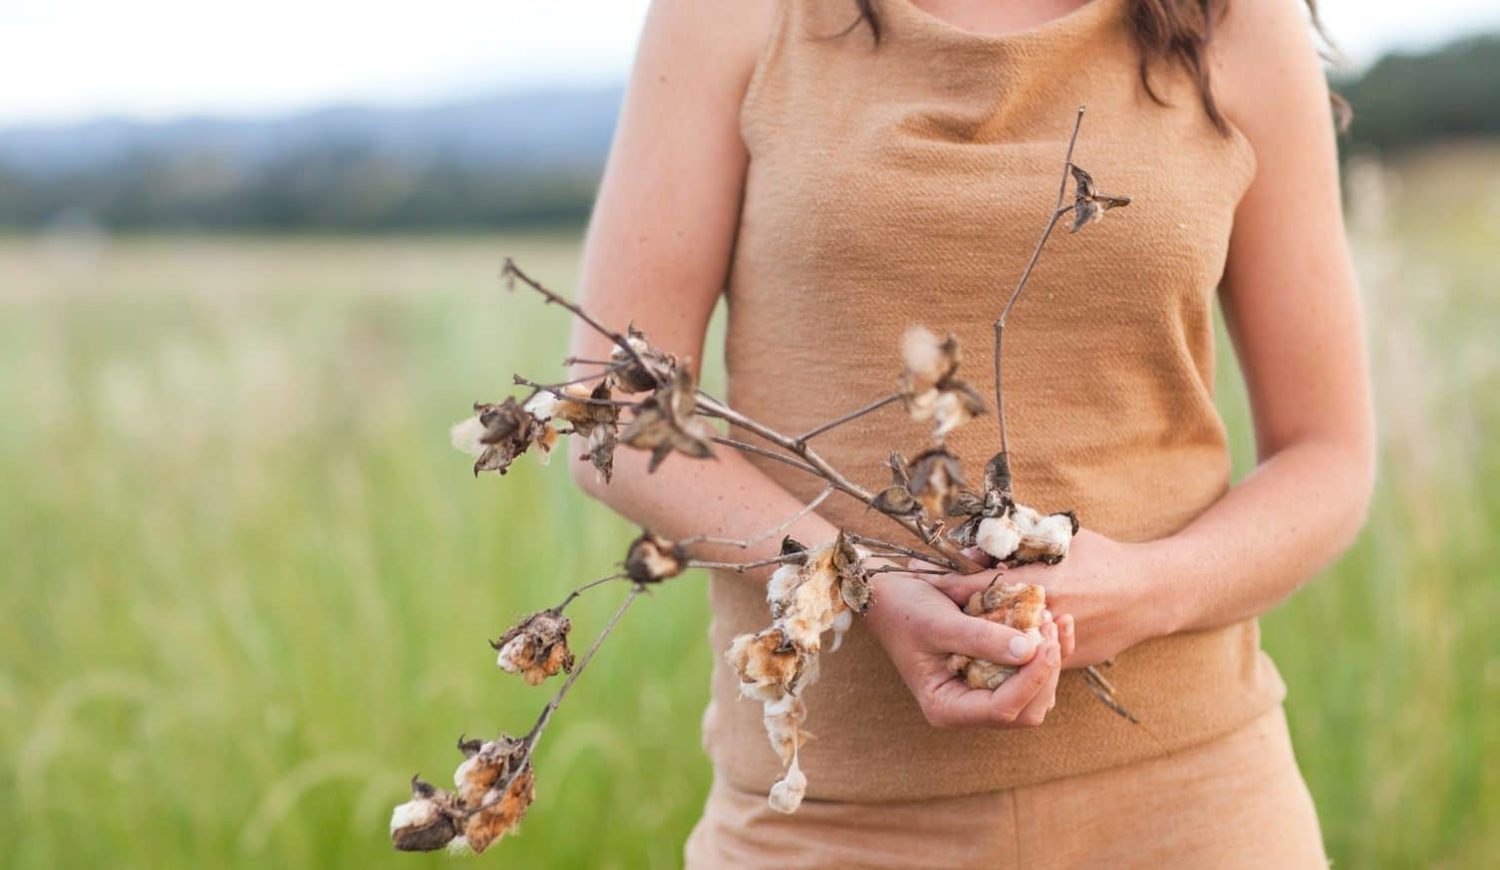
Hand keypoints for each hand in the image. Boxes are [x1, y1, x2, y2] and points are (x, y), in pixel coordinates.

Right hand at [864, 568, 1066, 728]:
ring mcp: (983, 692)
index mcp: (947, 707)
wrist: (888, 595)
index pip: (1002, 709)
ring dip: (1050, 660)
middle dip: (1046, 671)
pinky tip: (1054, 621)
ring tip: (1052, 619)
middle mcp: (968, 707)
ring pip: (1036, 695)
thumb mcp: (939, 623)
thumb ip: (981, 638)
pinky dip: (1047, 650)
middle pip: (1027, 709)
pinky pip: (1031, 673)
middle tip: (1050, 625)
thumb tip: (1029, 650)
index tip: (1045, 641)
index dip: (1031, 680)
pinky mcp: (994, 673)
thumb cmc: (904, 610)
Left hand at [929, 530, 1170, 667]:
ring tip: (954, 626)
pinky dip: (1007, 652)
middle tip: (929, 606)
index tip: (921, 579)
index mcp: (1042, 583)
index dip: (948, 583)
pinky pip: (1026, 661)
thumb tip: (972, 547)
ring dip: (980, 637)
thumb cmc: (1104, 558)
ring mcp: (1056, 645)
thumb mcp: (1061, 538)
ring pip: (1004, 648)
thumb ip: (1018, 542)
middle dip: (957, 615)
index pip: (980, 586)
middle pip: (986, 622)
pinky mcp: (1066, 664)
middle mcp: (1045, 618)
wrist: (1150, 595)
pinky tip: (988, 641)